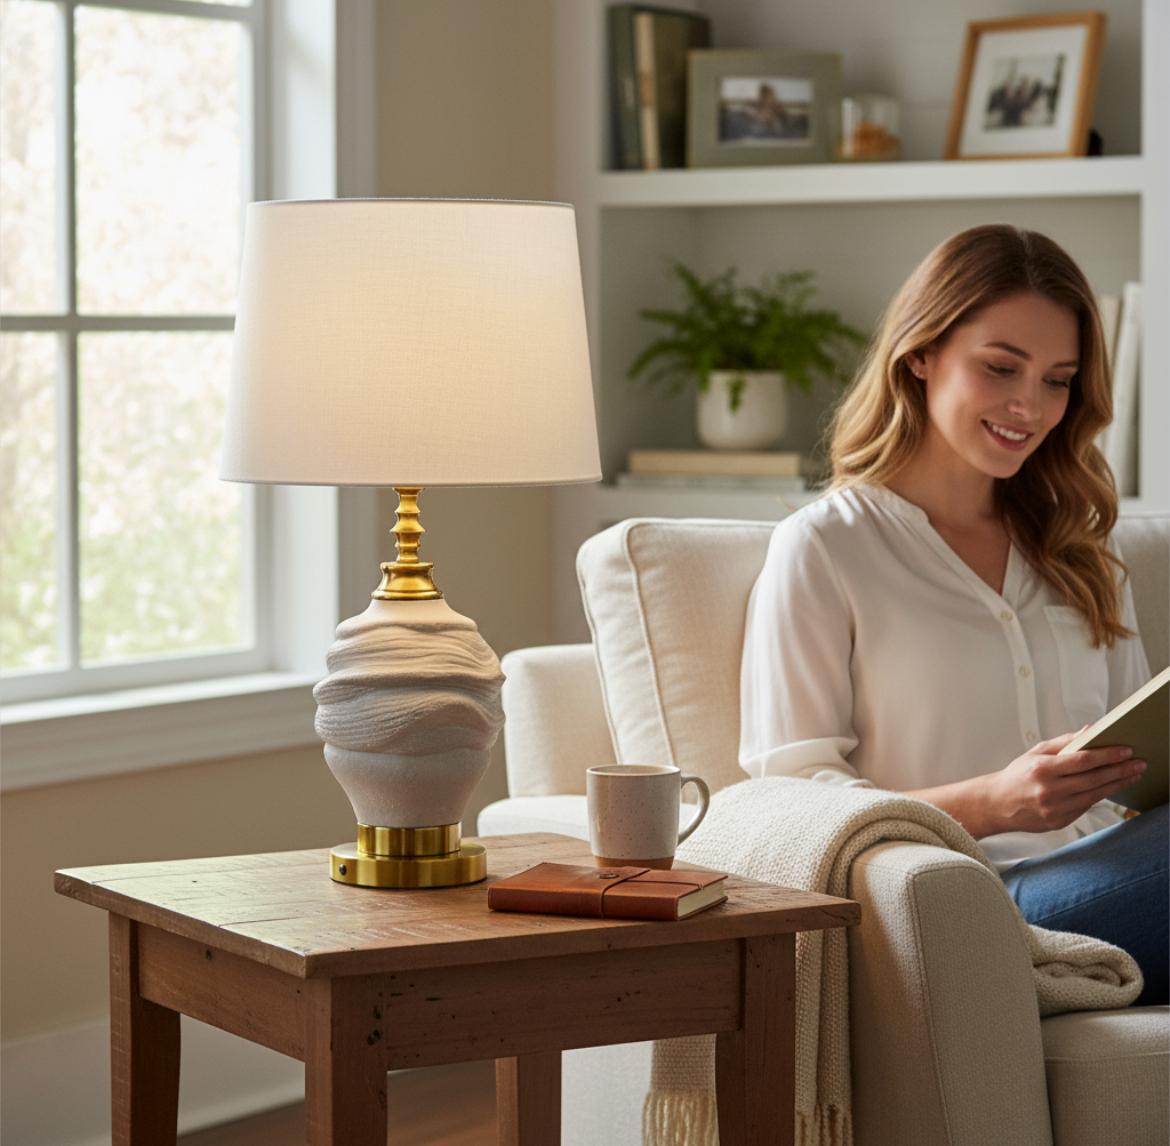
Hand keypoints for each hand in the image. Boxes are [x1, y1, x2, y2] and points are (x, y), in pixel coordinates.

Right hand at [986, 730, 1146, 833]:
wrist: (997, 805)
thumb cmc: (1016, 776)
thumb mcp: (1034, 753)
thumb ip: (1063, 742)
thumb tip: (1088, 731)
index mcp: (1042, 769)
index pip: (1082, 760)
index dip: (1107, 755)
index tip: (1125, 750)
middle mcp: (1049, 790)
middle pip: (1094, 779)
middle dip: (1120, 770)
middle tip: (1139, 763)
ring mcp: (1055, 808)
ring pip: (1094, 795)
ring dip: (1117, 784)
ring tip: (1132, 775)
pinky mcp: (1059, 822)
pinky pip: (1085, 807)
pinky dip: (1099, 796)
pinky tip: (1110, 787)